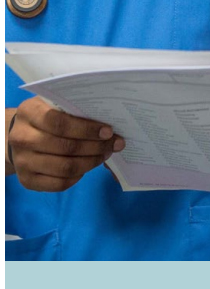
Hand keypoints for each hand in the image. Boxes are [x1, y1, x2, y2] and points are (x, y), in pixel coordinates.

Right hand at [7, 97, 124, 191]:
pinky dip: (78, 176)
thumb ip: (72, 108)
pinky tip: (88, 166)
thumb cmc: (43, 116)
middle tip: (114, 144)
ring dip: (91, 162)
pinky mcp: (27, 181)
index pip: (60, 123)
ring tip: (105, 155)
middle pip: (65, 147)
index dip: (87, 128)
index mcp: (29, 113)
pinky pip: (59, 184)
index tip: (108, 131)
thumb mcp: (51, 104)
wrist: (15, 137)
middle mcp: (22, 138)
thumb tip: (107, 119)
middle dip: (95, 147)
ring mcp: (23, 162)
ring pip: (65, 167)